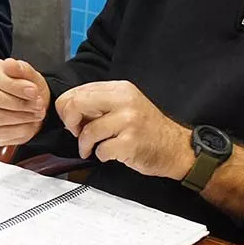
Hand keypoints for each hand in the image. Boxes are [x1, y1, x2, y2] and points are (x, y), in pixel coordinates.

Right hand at [0, 58, 49, 146]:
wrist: (29, 102)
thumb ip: (21, 69)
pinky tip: (31, 125)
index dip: (15, 86)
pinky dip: (18, 131)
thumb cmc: (26, 85)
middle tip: (38, 105)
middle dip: (18, 103)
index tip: (34, 91)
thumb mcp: (29, 74)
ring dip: (20, 117)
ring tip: (37, 115)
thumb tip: (10, 64)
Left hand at [54, 81, 192, 179]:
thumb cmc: (148, 129)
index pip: (78, 91)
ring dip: (85, 145)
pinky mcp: (130, 143)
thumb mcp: (125, 106)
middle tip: (76, 133)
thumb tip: (69, 108)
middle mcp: (124, 101)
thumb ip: (99, 103)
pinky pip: (101, 150)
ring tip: (92, 148)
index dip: (67, 108)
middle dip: (70, 122)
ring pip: (88, 131)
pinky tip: (110, 153)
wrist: (176, 148)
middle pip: (77, 105)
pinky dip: (101, 155)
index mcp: (120, 89)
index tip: (73, 120)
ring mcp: (128, 122)